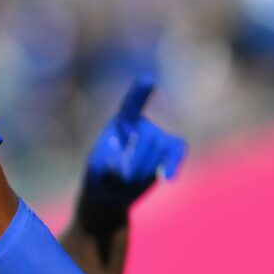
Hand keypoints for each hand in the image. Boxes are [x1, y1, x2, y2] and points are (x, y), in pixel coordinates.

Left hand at [80, 76, 185, 215]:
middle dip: (134, 162)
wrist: (112, 193)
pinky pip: (176, 153)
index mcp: (120, 123)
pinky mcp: (169, 151)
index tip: (147, 81)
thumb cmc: (100, 175)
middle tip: (119, 177)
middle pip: (146, 139)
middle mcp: (141, 125)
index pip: (130, 106)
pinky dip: (172, 166)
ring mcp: (158, 137)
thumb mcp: (97, 170)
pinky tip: (166, 178)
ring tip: (130, 179)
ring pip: (158, 153)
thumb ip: (110, 166)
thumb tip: (126, 169)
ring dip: (143, 172)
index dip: (139, 94)